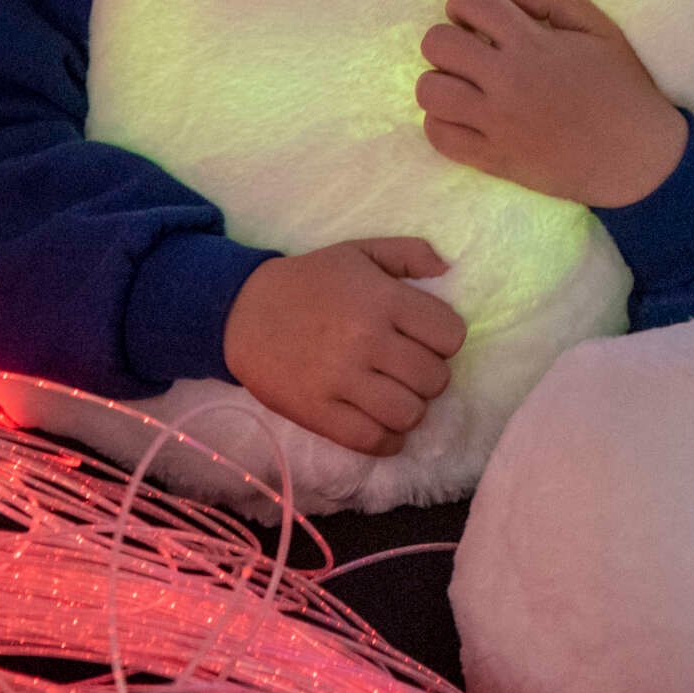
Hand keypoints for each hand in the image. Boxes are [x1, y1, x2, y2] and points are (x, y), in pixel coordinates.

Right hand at [221, 238, 466, 455]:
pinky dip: (388, 441)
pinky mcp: (318, 412)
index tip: (425, 340)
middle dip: (429, 378)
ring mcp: (341, 379)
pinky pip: (372, 440)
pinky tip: (384, 427)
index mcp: (383, 299)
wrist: (243, 312)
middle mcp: (366, 339)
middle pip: (434, 379)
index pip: (450, 335)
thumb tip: (447, 268)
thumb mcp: (360, 251)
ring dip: (410, 410)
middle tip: (407, 371)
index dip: (444, 340)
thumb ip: (409, 253)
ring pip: (409, 414)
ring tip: (395, 398)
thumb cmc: (310, 281)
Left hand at [416, 0, 688, 208]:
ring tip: (464, 88)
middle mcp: (507, 80)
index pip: (468, 1)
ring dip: (441, 82)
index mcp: (532, 43)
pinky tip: (465, 119)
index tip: (480, 22)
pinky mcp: (493, 159)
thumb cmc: (623, 90)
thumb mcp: (602, 30)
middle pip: (437, 43)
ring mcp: (496, 123)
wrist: (638, 159)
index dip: (466, 4)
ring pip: (428, 91)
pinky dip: (442, 124)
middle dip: (448, 41)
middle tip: (470, 55)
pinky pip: (438, 137)